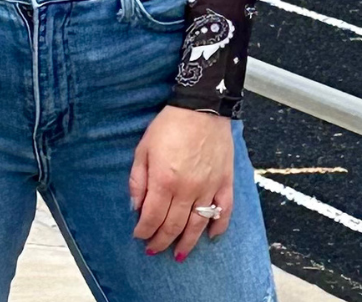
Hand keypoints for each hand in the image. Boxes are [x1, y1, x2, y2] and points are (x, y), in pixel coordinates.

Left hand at [129, 106, 233, 259]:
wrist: (201, 107)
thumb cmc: (169, 125)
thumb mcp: (144, 147)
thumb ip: (138, 179)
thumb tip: (136, 206)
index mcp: (164, 180)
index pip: (153, 217)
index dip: (144, 231)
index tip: (139, 236)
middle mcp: (187, 190)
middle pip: (174, 226)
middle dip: (161, 241)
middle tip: (154, 250)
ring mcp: (208, 188)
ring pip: (198, 226)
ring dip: (187, 243)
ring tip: (179, 255)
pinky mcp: (225, 182)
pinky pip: (224, 212)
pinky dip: (218, 227)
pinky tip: (211, 236)